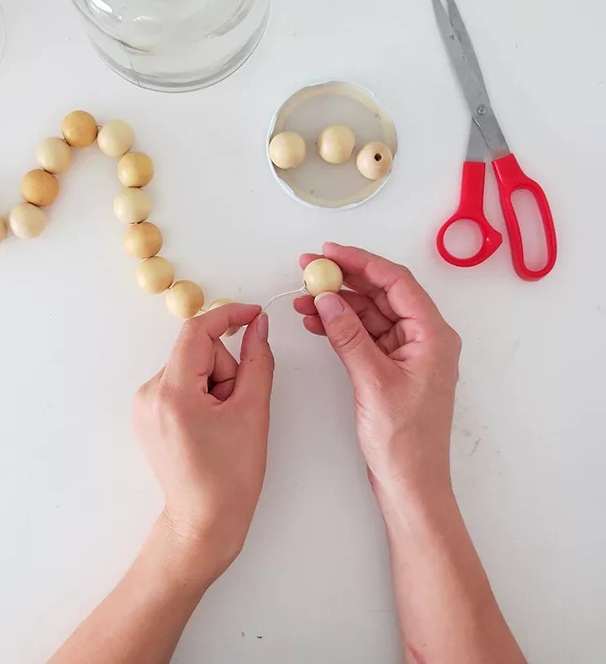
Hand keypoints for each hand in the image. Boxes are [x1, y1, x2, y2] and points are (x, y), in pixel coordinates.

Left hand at [133, 304, 273, 581]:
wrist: (203, 523)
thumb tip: (259, 324)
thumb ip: (257, 359)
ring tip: (223, 423)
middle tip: (237, 409)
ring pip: (191, 367)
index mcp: (172, 392)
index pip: (197, 331)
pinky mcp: (147, 414)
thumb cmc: (231, 476)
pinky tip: (210, 426)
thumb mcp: (253, 411)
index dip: (229, 315)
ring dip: (215, 384)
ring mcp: (144, 405)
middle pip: (198, 351)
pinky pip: (181, 383)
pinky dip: (201, 394)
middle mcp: (149, 393)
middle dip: (225, 370)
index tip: (255, 315)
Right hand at [294, 243, 460, 504]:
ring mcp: (407, 352)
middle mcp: (423, 337)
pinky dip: (340, 326)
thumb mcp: (373, 382)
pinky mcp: (391, 366)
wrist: (411, 485)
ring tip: (302, 297)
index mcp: (433, 334)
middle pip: (381, 293)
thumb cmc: (405, 441)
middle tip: (308, 269)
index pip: (396, 282)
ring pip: (369, 313)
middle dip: (344, 279)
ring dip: (337, 304)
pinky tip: (315, 321)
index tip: (329, 252)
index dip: (361, 261)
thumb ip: (349, 336)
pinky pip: (364, 334)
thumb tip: (327, 299)